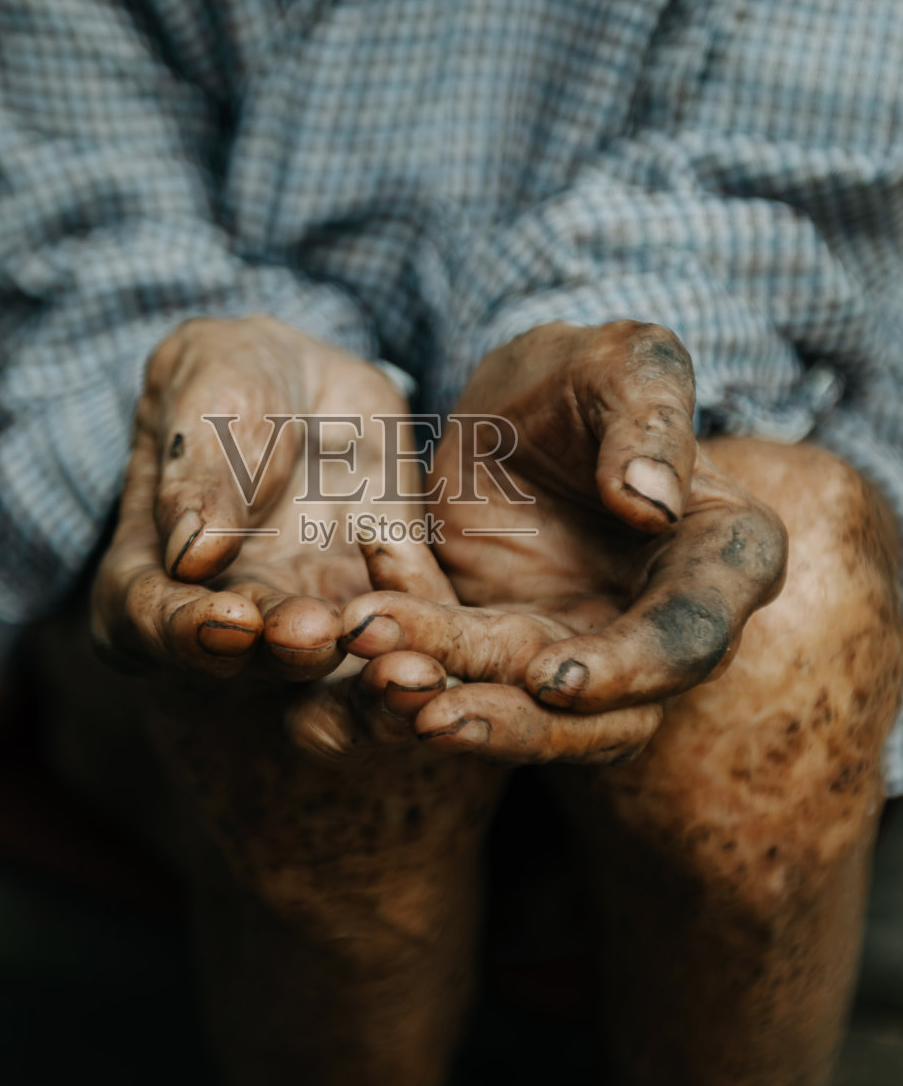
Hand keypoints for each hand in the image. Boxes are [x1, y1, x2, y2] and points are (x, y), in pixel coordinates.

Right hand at [91, 315, 450, 683]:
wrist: (314, 381)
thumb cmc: (232, 378)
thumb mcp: (208, 392)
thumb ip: (198, 468)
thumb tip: (189, 555)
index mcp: (151, 573)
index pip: (150, 618)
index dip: (186, 630)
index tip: (230, 621)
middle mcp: (227, 619)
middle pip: (244, 661)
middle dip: (280, 654)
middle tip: (313, 637)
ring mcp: (305, 625)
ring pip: (328, 674)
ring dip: (358, 679)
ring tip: (390, 661)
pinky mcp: (381, 610)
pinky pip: (404, 638)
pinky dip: (423, 642)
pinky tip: (442, 641)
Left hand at [341, 320, 786, 761]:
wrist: (510, 400)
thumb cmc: (590, 375)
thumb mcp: (624, 363)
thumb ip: (651, 419)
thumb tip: (655, 505)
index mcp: (723, 557)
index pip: (693, 633)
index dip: (633, 667)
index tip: (554, 679)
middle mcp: (662, 626)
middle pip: (609, 713)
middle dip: (521, 722)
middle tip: (436, 715)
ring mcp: (582, 649)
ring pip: (527, 711)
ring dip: (452, 700)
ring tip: (382, 676)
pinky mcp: (503, 652)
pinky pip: (458, 673)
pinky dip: (411, 652)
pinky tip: (362, 616)